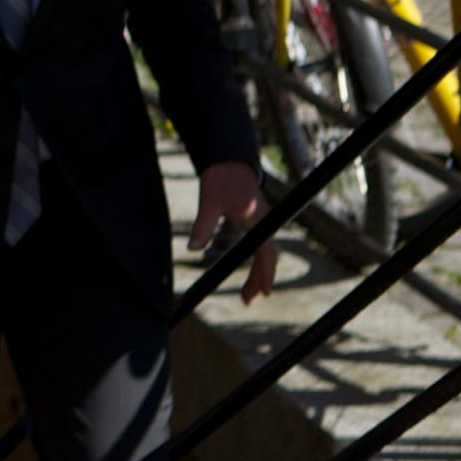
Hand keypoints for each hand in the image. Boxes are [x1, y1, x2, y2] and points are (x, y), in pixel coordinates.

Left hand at [191, 158, 277, 301]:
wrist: (228, 160)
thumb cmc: (222, 178)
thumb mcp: (210, 200)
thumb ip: (203, 224)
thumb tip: (193, 248)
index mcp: (258, 220)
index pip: (266, 252)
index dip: (266, 272)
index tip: (265, 292)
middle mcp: (264, 223)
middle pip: (267, 257)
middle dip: (260, 279)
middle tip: (248, 300)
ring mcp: (261, 222)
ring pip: (264, 252)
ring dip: (258, 272)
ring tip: (247, 294)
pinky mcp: (254, 221)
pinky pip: (258, 245)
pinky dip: (254, 260)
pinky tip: (247, 270)